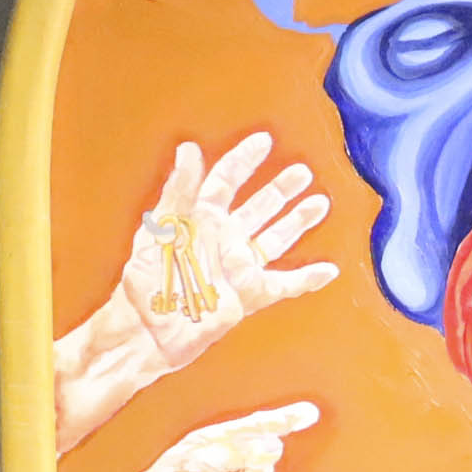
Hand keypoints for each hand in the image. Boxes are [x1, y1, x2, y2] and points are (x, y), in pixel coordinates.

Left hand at [56, 134, 340, 444]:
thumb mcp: (159, 230)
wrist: (146, 331)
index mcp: (199, 218)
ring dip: (297, 221)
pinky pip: (283, 285)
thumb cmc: (144, 280)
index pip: (226, 181)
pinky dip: (306, 280)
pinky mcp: (247, 297)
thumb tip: (190, 148)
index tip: (264, 141)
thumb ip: (179, 190)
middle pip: (259, 207)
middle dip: (281, 189)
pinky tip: (327, 270)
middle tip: (303, 172)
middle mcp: (223, 239)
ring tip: (319, 203)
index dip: (244, 160)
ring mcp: (237, 268)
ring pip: (275, 239)